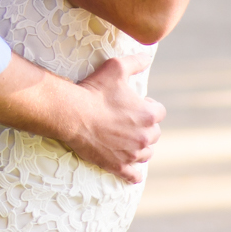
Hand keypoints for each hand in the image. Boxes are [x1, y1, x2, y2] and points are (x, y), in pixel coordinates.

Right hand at [69, 57, 164, 183]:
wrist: (71, 114)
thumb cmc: (94, 90)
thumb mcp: (116, 68)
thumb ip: (136, 62)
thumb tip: (148, 56)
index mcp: (148, 114)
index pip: (159, 112)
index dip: (148, 107)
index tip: (135, 105)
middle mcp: (144, 136)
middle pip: (154, 135)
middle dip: (144, 128)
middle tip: (127, 122)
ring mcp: (132, 153)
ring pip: (146, 154)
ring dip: (140, 147)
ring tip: (126, 141)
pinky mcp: (118, 166)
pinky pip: (134, 175)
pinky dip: (134, 173)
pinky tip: (131, 170)